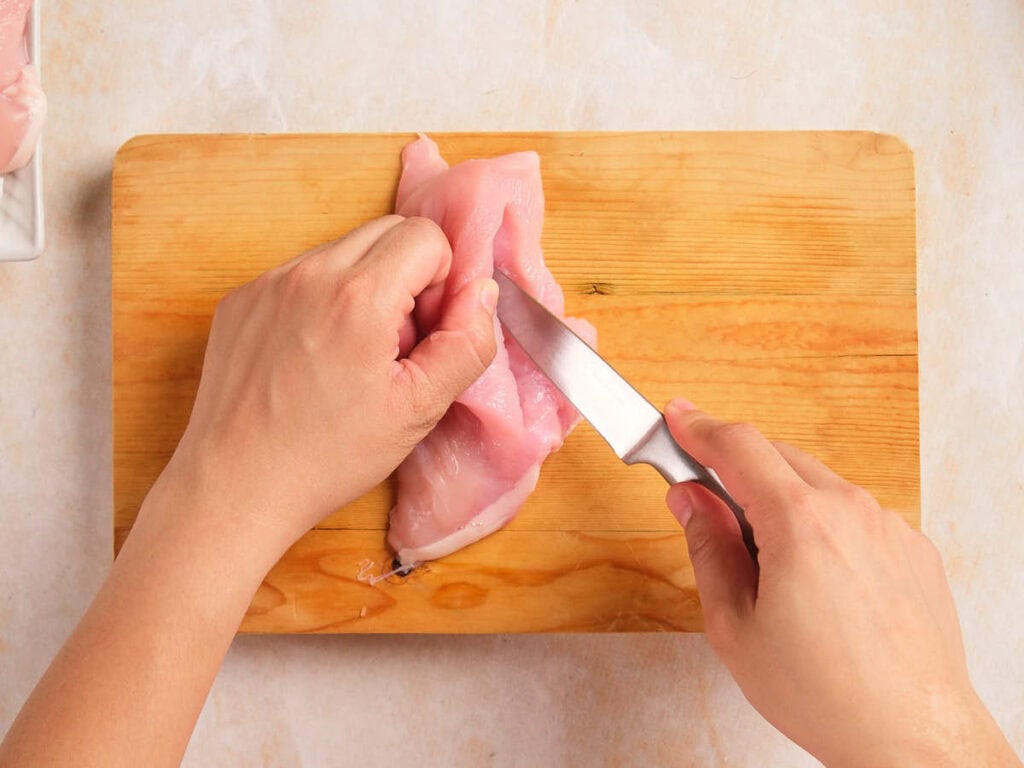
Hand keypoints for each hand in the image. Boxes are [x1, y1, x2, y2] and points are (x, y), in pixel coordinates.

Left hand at [159, 214, 497, 560]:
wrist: (236, 486)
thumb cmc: (327, 456)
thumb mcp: (419, 410)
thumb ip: (466, 344)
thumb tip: (482, 293)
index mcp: (358, 296)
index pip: (425, 236)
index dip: (440, 282)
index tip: (423, 333)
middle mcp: (307, 274)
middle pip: (386, 231)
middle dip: (407, 276)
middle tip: (396, 342)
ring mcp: (267, 283)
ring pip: (343, 251)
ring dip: (364, 288)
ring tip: (352, 355)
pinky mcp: (241, 300)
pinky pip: (301, 275)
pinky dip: (321, 301)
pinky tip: (313, 359)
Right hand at [663, 401, 1019, 767]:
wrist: (911, 736)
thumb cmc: (825, 693)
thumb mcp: (734, 626)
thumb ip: (708, 549)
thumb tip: (690, 500)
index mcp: (800, 524)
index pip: (740, 446)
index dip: (699, 426)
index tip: (677, 418)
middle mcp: (851, 511)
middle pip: (778, 457)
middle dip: (736, 468)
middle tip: (706, 504)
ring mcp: (888, 527)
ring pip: (818, 485)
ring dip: (781, 500)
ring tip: (768, 565)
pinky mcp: (912, 548)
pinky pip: (854, 514)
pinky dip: (824, 525)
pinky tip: (816, 580)